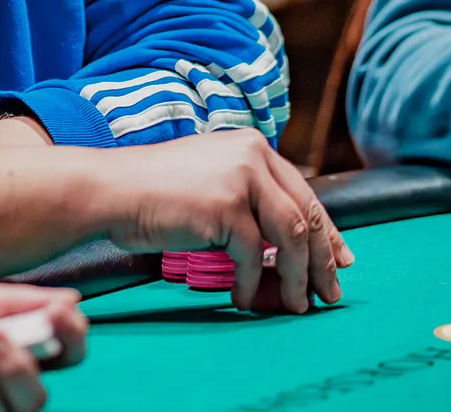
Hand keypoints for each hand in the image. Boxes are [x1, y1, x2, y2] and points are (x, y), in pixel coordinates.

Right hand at [90, 130, 353, 313]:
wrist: (111, 189)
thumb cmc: (153, 191)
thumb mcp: (210, 179)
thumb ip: (248, 197)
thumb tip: (285, 244)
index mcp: (252, 145)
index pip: (304, 192)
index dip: (328, 231)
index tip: (339, 260)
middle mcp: (252, 155)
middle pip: (306, 215)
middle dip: (321, 261)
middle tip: (329, 292)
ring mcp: (240, 177)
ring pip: (290, 237)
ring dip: (296, 278)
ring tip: (296, 304)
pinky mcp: (225, 205)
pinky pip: (252, 256)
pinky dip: (251, 283)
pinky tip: (242, 299)